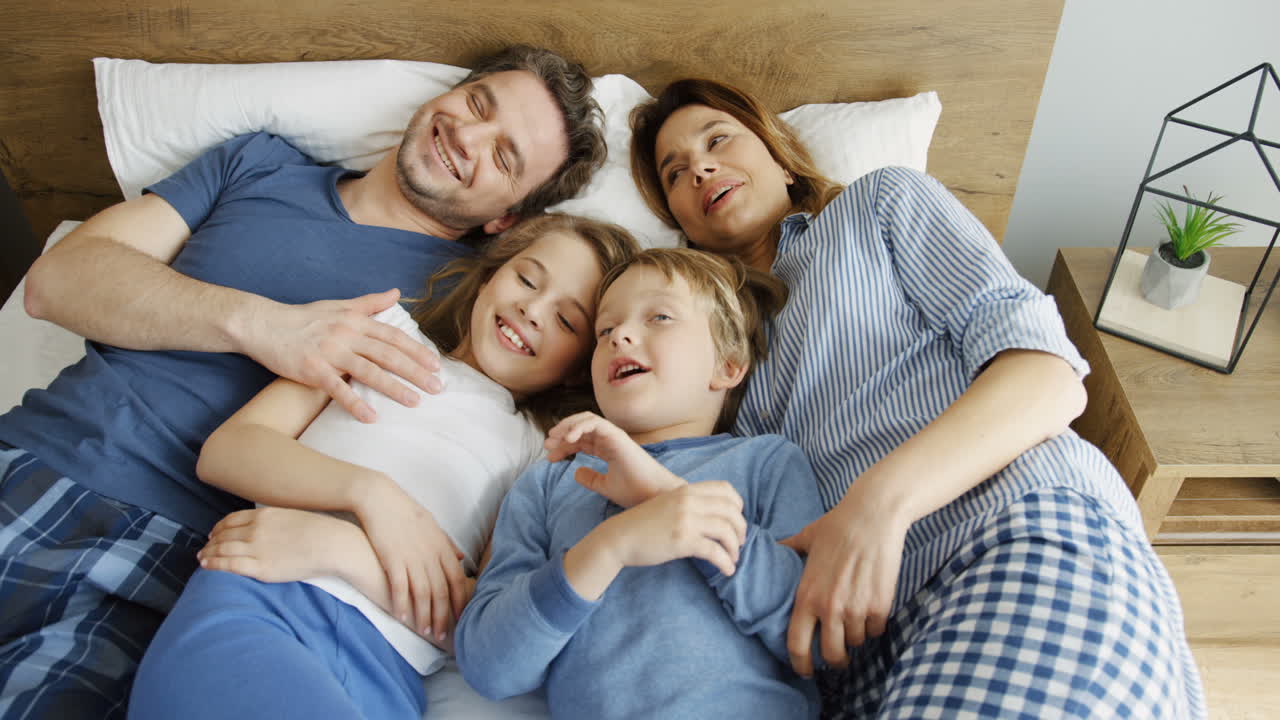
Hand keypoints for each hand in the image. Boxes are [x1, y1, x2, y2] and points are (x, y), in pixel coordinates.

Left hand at [198, 507, 353, 582]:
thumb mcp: (293, 516)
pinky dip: (214, 564)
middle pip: (224, 535)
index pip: (232, 520)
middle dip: (211, 542)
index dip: (219, 527)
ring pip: (222, 549)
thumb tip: (267, 526)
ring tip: (202, 558)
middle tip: (204, 548)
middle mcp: (256, 529)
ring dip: (208, 553)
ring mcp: (257, 548)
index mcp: (264, 515)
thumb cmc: (320, 531)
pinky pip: (229, 565)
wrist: (332, 544)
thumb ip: (275, 521)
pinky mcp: (261, 568)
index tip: (214, 533)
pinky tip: (206, 566)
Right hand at [244, 289, 442, 422]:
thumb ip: (369, 302)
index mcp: (355, 321)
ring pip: (369, 371)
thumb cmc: (303, 318)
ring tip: (415, 402)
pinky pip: (338, 389)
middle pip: (388, 354)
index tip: (435, 364)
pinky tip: (372, 418)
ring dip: (394, 388)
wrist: (263, 325)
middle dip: (415, 371)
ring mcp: (330, 352)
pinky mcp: (312, 370)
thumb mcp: (339, 306)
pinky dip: (355, 404)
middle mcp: (346, 335)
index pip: (393, 336)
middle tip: (437, 387)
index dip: (416, 350)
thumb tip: (395, 293)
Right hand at [355, 477, 467, 642]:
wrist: (380, 499)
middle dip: (444, 616)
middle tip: (443, 635)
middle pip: (441, 591)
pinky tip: (403, 618)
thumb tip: (460, 559)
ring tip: (426, 631)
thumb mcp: (432, 525)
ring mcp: (412, 558)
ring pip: (423, 593)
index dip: (459, 601)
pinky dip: (402, 604)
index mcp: (442, 547)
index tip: (461, 618)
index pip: (456, 580)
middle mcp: (430, 555)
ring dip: (425, 615)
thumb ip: (447, 544)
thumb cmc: (406, 512)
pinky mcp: (393, 559)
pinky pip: (400, 587)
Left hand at [545, 412, 683, 506]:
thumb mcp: (606, 486)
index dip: (564, 447)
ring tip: (553, 439)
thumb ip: (591, 479)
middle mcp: (610, 440)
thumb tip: (575, 473)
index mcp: (608, 449)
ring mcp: (614, 436)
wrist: (653, 496)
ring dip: (567, 426)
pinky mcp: (618, 436)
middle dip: (561, 434)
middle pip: (580, 429)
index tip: (550, 458)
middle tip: (547, 445)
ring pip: (586, 420)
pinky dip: (579, 427)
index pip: (582, 441)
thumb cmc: (635, 492)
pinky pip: (595, 423)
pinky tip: (567, 439)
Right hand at [599, 481, 747, 576]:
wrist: (619, 537)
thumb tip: (715, 517)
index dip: (737, 505)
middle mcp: (689, 501)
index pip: (726, 489)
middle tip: (739, 543)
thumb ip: (689, 504)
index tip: (736, 520)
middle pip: (731, 511)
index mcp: (687, 490)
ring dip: (735, 547)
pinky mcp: (683, 541)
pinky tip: (727, 570)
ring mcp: (687, 520)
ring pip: (727, 531)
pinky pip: (715, 551)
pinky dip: (726, 562)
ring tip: (733, 558)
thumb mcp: (668, 504)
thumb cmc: (643, 524)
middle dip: (740, 529)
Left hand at [780, 489, 908, 677]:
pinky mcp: (879, 605)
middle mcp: (829, 608)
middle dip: (834, 660)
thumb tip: (771, 548)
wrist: (872, 515)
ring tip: (855, 622)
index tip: (805, 670)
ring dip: (855, 637)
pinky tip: (871, 610)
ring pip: (855, 642)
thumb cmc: (837, 525)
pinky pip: (876, 630)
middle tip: (837, 657)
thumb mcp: (805, 537)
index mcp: (807, 596)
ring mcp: (856, 609)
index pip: (797, 644)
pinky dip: (874, 625)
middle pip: (831, 655)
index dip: (800, 664)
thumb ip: (788, 550)